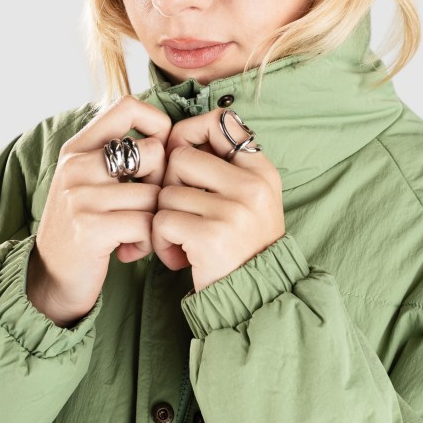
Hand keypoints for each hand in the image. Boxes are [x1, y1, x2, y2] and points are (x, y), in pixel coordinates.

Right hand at [30, 96, 171, 324]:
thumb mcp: (88, 183)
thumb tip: (168, 137)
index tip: (161, 156)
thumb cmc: (81, 229)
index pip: (127, 107)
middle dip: (163, 183)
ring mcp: (81, 196)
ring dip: (155, 221)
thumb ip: (116, 157)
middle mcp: (76, 166)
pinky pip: (146, 224)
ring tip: (137, 235)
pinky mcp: (91, 227)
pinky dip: (148, 242)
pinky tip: (131, 251)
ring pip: (155, 194)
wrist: (49, 281)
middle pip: (154, 151)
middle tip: (148, 208)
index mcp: (77, 148)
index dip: (158, 124)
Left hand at [151, 109, 285, 292]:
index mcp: (261, 171)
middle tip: (179, 213)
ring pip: (166, 192)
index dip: (188, 133)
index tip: (179, 155)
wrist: (255, 301)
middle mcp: (252, 186)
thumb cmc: (241, 248)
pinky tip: (178, 258)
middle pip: (181, 156)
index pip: (220, 121)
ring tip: (182, 242)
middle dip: (169, 185)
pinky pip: (162, 221)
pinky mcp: (211, 235)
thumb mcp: (247, 201)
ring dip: (164, 221)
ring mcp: (233, 210)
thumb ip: (222, 168)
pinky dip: (161, 242)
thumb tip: (174, 138)